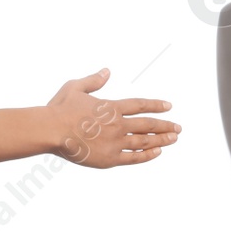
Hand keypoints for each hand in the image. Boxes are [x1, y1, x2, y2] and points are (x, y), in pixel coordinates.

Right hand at [47, 68, 179, 167]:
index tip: (169, 106)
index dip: (156, 105)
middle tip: (178, 128)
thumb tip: (107, 71)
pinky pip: (133, 158)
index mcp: (111, 107)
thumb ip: (93, 80)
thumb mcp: (75, 87)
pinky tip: (157, 153)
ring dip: (161, 140)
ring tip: (173, 139)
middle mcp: (117, 124)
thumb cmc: (59, 108)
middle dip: (165, 125)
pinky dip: (146, 155)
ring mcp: (115, 142)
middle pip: (148, 125)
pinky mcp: (109, 158)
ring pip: (144, 141)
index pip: (140, 105)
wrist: (51, 130)